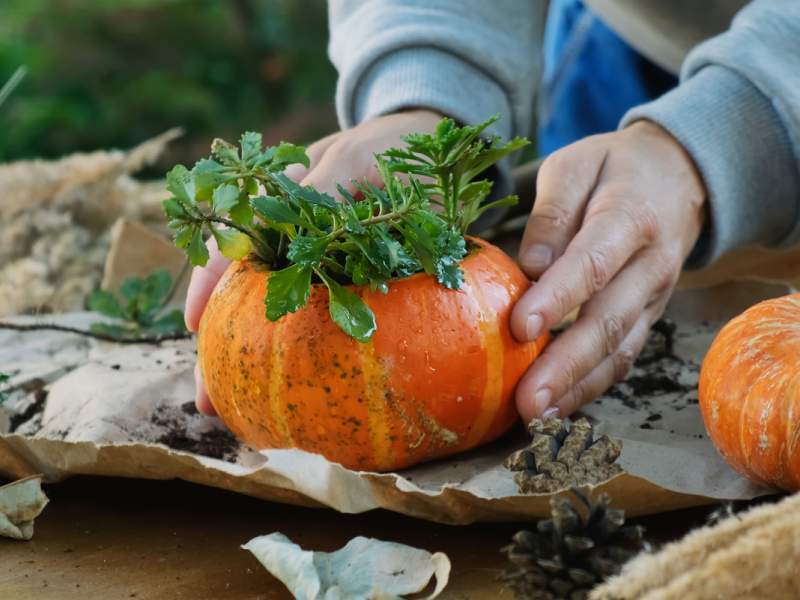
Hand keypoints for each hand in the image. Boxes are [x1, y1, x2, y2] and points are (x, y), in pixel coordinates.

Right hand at [185, 109, 442, 414]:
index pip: (231, 244)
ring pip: (280, 315)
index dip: (209, 284)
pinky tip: (304, 387)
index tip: (195, 325)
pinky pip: (329, 320)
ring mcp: (322, 262)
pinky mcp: (354, 281)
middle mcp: (292, 236)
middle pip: (246, 293)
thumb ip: (319, 191)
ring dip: (259, 358)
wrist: (439, 149)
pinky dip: (312, 352)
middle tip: (209, 397)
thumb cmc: (392, 147)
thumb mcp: (355, 158)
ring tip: (240, 409)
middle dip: (224, 342)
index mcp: (280, 200)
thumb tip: (285, 241)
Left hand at [511, 121, 706, 422]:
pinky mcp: (649, 316)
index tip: (520, 327)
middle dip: (566, 365)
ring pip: (619, 349)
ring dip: (578, 386)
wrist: (679, 176)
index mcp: (630, 217)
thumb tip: (529, 268)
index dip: (557, 298)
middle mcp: (650, 264)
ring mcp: (654, 296)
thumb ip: (552, 213)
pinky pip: (624, 356)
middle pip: (609, 320)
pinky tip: (560, 407)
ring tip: (536, 416)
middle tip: (526, 400)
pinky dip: (594, 386)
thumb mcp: (576, 167)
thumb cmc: (613, 170)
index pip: (593, 263)